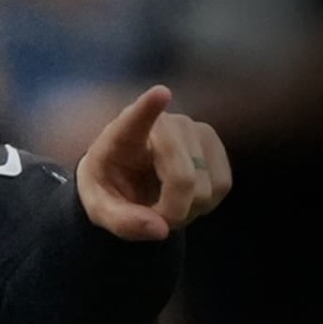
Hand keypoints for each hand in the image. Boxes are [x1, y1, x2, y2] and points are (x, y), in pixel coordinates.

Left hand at [76, 85, 230, 240]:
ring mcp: (193, 130)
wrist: (124, 179)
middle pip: (183, 177)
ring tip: (166, 205)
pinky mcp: (214, 144)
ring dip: (189, 209)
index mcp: (122, 135)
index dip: (149, 108)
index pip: (136, 119)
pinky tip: (186, 198)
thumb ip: (123, 222)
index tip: (161, 93)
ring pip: (206, 185)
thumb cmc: (109, 188)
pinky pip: (222, 184)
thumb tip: (161, 229)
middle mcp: (164, 124)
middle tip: (154, 218)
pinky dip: (206, 203)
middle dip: (173, 211)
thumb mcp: (100, 210)